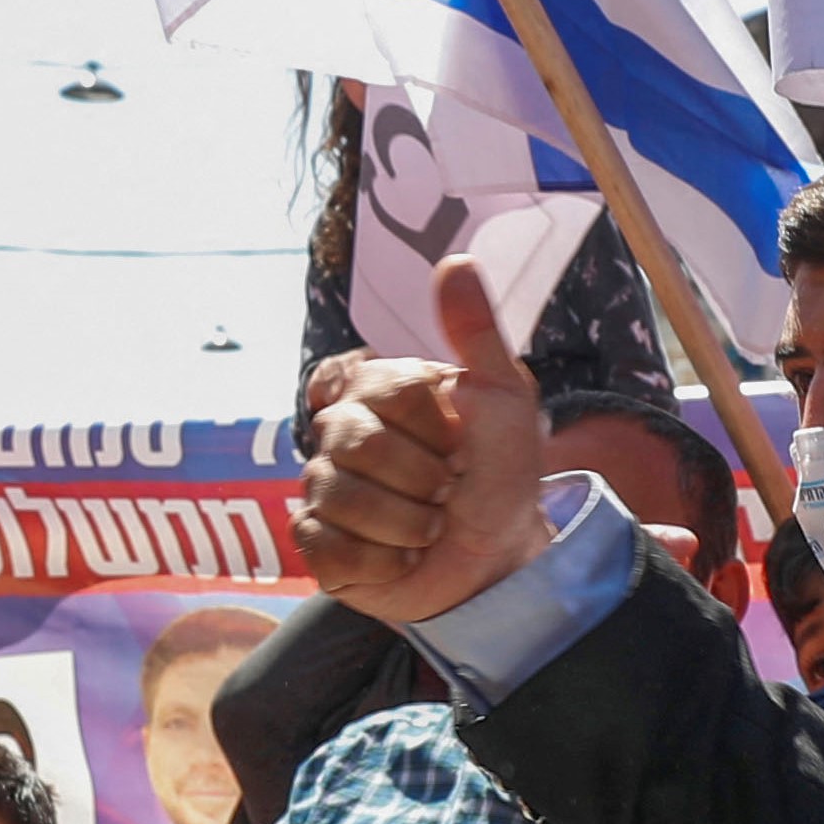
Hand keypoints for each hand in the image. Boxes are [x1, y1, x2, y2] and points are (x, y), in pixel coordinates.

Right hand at [296, 258, 551, 623]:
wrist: (499, 559)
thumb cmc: (500, 475)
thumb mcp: (506, 401)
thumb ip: (477, 334)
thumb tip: (454, 261)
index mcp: (378, 389)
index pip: (379, 387)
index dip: (427, 423)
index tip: (455, 437)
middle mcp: (340, 432)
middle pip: (353, 444)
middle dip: (419, 478)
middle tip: (448, 489)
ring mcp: (323, 488)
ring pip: (339, 499)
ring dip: (406, 525)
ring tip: (429, 528)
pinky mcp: (317, 545)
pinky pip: (328, 549)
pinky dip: (380, 563)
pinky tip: (401, 559)